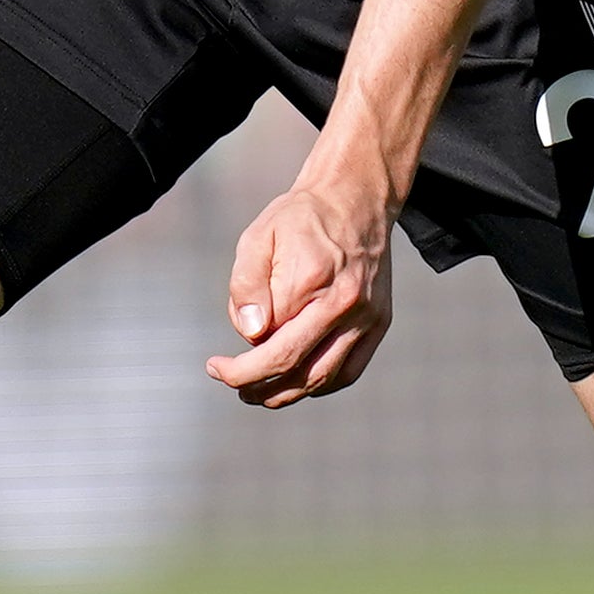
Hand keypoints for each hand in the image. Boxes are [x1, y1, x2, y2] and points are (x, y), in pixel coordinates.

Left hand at [206, 163, 396, 407]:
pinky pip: (349, 371)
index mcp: (311, 280)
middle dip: (257, 386)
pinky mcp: (379, 323)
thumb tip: (250, 335)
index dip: (238, 364)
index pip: (269, 342)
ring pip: (323, 378)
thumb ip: (246, 285)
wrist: (355, 199)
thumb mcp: (257, 238)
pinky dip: (320, 385)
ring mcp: (367, 316)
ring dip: (287, 394)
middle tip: (233, 388)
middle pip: (296, 367)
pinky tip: (295, 381)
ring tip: (258, 394)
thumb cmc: (299, 219)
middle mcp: (344, 303)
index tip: (214, 366)